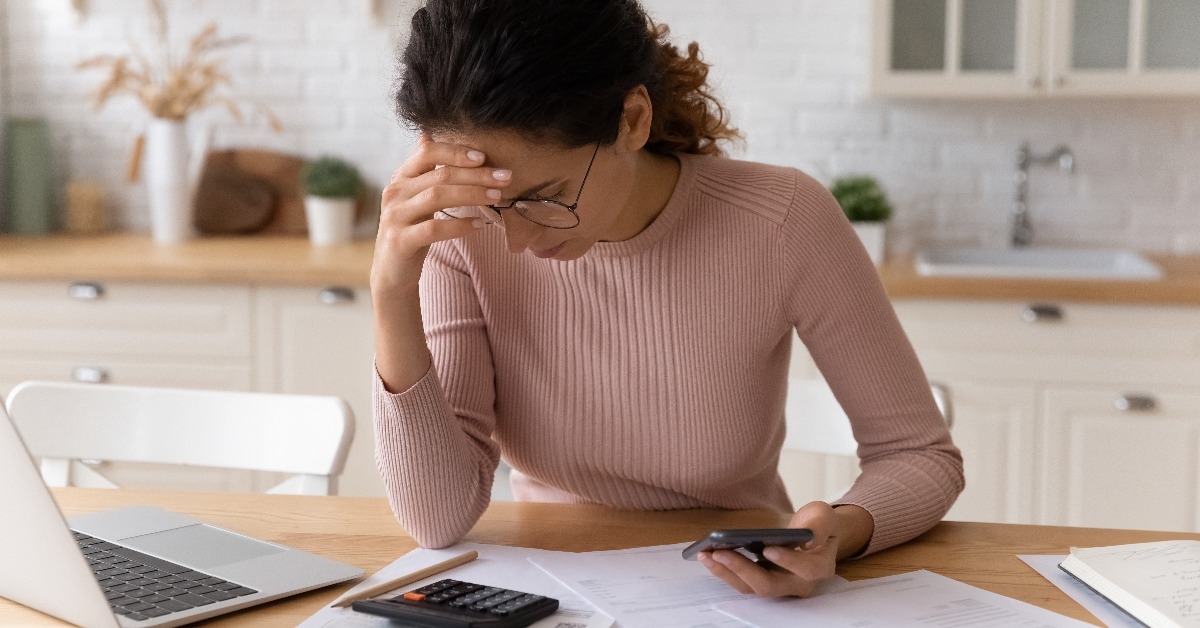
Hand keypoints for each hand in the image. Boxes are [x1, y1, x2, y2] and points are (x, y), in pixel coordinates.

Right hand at [370, 134, 510, 294]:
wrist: (392, 272)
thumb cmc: (412, 230)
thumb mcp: (416, 197)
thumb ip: (424, 170)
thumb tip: (427, 132)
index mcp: (401, 178)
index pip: (428, 153)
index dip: (456, 152)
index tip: (484, 156)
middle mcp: (394, 192)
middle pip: (440, 175)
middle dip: (476, 175)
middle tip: (504, 177)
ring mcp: (395, 216)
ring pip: (437, 197)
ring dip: (472, 195)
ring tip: (496, 197)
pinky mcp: (400, 240)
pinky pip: (433, 228)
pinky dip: (459, 225)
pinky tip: (479, 225)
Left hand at [697, 501, 871, 596]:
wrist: (813, 535)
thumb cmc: (818, 524)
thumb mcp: (824, 517)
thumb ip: (820, 526)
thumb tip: (808, 540)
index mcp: (820, 567)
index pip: (806, 570)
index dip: (788, 561)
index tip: (768, 549)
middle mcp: (800, 584)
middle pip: (770, 585)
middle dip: (742, 569)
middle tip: (719, 551)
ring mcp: (780, 587)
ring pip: (752, 587)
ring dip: (727, 572)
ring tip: (706, 553)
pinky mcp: (764, 583)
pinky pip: (742, 583)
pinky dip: (725, 571)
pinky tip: (708, 555)